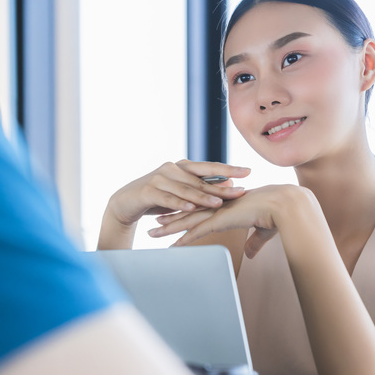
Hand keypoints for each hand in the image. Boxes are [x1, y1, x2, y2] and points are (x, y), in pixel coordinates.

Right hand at [105, 160, 248, 226]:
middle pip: (201, 179)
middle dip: (222, 186)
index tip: (248, 172)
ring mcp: (159, 178)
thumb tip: (228, 185)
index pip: (210, 167)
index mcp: (182, 166)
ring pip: (186, 189)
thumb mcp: (181, 192)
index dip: (229, 169)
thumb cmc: (157, 197)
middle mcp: (172, 168)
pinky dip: (180, 203)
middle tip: (240, 192)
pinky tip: (192, 208)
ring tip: (219, 203)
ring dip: (203, 197)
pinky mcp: (148, 191)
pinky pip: (167, 198)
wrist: (125, 202)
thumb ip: (201, 187)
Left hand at [149, 184, 306, 254]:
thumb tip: (249, 254)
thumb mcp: (263, 232)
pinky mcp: (220, 220)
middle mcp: (218, 206)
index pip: (200, 209)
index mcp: (226, 205)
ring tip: (151, 233)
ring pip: (186, 221)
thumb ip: (254, 243)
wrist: (286, 206)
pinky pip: (196, 231)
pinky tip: (171, 246)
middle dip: (169, 218)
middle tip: (153, 223)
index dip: (185, 212)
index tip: (172, 215)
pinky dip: (182, 239)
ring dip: (168, 228)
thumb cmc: (279, 216)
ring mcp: (217, 212)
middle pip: (187, 212)